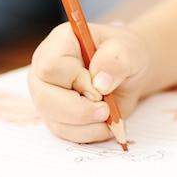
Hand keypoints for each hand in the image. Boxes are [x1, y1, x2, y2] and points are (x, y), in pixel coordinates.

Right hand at [28, 22, 151, 143]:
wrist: (132, 71)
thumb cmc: (127, 54)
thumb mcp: (129, 50)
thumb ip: (116, 60)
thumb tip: (100, 84)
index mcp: (60, 44)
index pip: (51, 66)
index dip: (76, 81)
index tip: (101, 86)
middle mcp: (46, 70)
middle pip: (45, 98)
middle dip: (79, 110)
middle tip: (106, 110)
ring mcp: (49, 94)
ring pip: (54, 120)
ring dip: (87, 125)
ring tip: (110, 115)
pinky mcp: (57, 115)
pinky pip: (64, 132)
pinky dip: (89, 133)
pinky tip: (107, 124)